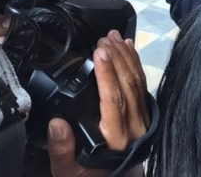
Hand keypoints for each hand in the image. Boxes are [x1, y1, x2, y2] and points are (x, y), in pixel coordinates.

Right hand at [47, 33, 147, 176]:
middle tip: (103, 38)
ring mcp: (142, 119)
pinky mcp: (144, 114)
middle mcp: (134, 127)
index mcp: (116, 139)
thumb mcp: (69, 172)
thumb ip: (62, 150)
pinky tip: (129, 47)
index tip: (99, 51)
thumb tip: (56, 123)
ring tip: (114, 36)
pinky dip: (135, 63)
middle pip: (128, 85)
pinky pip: (142, 84)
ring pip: (138, 82)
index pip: (114, 100)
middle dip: (117, 58)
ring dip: (126, 56)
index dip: (107, 74)